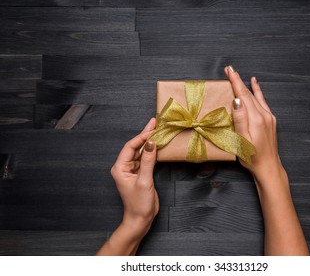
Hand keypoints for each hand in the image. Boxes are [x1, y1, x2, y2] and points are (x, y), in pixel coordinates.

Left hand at [110, 118, 158, 238]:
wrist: (140, 219)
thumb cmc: (139, 204)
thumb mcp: (144, 181)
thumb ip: (147, 161)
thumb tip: (151, 143)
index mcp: (120, 168)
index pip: (130, 147)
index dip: (142, 137)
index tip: (153, 129)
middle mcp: (124, 167)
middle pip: (135, 146)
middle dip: (145, 135)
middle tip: (155, 121)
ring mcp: (133, 170)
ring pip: (141, 151)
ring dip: (149, 142)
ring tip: (158, 129)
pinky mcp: (141, 174)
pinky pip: (146, 159)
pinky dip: (152, 151)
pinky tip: (158, 144)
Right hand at [224, 66, 286, 184]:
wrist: (268, 166)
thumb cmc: (252, 157)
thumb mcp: (242, 140)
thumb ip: (240, 119)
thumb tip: (237, 100)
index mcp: (256, 119)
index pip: (243, 95)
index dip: (235, 81)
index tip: (229, 70)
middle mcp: (264, 115)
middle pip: (249, 94)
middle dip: (238, 80)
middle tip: (229, 69)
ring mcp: (269, 116)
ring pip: (255, 96)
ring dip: (246, 84)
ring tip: (238, 74)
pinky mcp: (270, 120)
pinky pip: (262, 101)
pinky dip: (257, 91)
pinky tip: (255, 83)